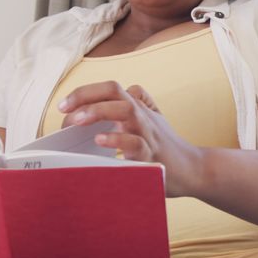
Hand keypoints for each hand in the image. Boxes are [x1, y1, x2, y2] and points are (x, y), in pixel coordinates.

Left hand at [58, 81, 201, 196]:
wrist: (194, 169)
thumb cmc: (168, 146)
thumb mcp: (153, 119)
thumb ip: (139, 103)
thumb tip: (120, 93)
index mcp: (138, 107)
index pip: (110, 87)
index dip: (85, 91)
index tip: (64, 106)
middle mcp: (142, 115)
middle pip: (115, 90)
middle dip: (86, 96)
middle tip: (65, 112)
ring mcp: (148, 133)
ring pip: (125, 110)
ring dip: (98, 111)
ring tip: (77, 121)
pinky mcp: (152, 154)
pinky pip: (135, 143)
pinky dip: (116, 140)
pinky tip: (100, 141)